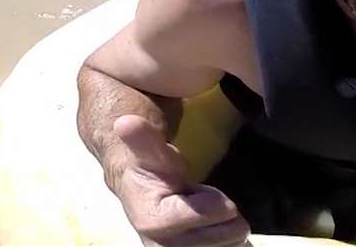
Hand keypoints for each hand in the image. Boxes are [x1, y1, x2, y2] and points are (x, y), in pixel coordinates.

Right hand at [112, 115, 250, 246]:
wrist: (143, 194)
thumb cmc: (149, 168)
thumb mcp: (150, 151)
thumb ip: (144, 139)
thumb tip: (125, 121)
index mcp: (152, 221)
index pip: (204, 214)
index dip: (212, 200)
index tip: (200, 189)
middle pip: (224, 237)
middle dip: (223, 215)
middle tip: (205, 200)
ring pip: (230, 246)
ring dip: (226, 228)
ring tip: (208, 213)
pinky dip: (230, 241)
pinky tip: (216, 228)